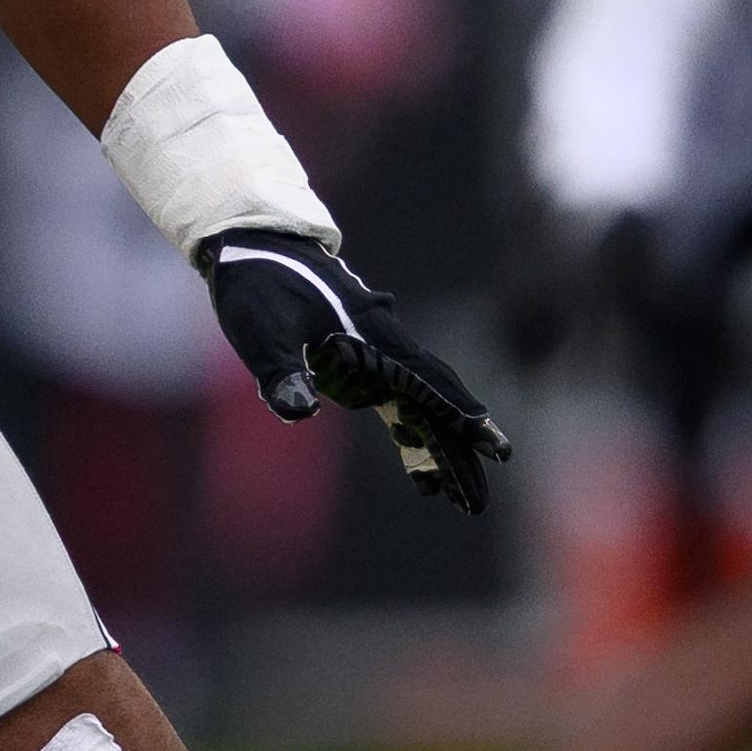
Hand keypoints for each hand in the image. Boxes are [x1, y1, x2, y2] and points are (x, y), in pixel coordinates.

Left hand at [199, 228, 512, 511]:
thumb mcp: (261, 329)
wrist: (258, 246)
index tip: (493, 447)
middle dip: (459, 451)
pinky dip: (415, 437)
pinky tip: (422, 473)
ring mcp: (377, 354)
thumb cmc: (259, 286)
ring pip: (423, 407)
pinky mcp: (363, 363)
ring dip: (441, 450)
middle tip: (477, 504)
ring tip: (458, 501)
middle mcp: (384, 345)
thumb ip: (280, 369)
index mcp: (370, 336)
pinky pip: (401, 406)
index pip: (426, 382)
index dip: (459, 416)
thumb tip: (298, 410)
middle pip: (435, 403)